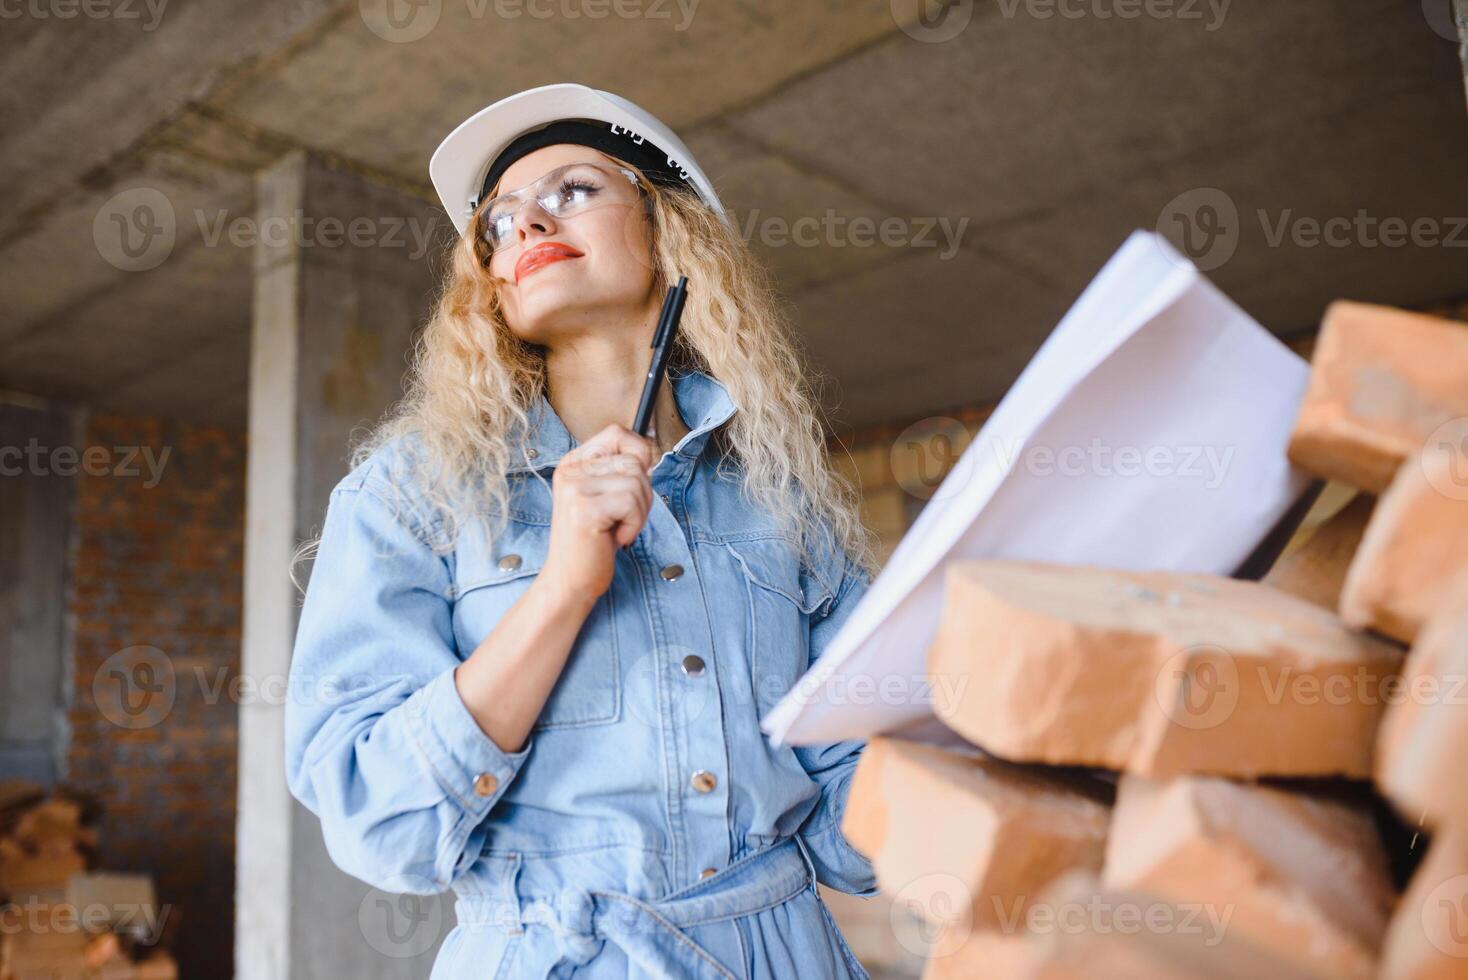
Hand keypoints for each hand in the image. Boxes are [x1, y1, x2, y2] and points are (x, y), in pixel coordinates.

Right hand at [540, 423, 656, 605]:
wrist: (570, 580)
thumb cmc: (594, 541)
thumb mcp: (606, 496)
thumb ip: (621, 470)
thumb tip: (651, 447)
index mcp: (574, 463)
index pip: (617, 432)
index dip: (639, 452)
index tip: (637, 481)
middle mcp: (570, 470)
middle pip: (634, 461)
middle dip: (642, 493)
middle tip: (623, 518)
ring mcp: (574, 489)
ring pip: (637, 482)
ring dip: (639, 512)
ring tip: (618, 528)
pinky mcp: (584, 510)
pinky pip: (632, 504)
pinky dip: (634, 525)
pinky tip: (616, 538)